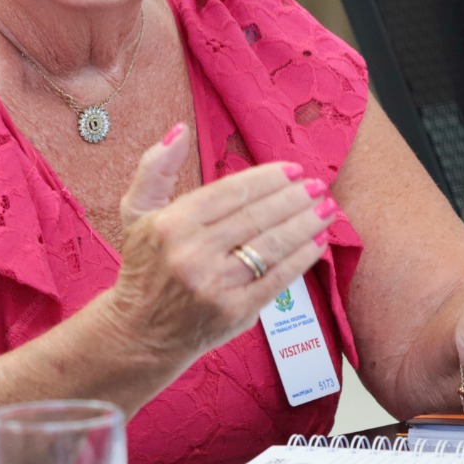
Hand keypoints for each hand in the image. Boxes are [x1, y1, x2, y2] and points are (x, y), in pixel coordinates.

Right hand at [104, 123, 333, 360]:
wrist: (141, 332)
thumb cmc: (144, 266)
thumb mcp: (136, 212)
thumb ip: (155, 168)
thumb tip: (180, 131)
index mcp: (172, 223)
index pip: (232, 191)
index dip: (268, 178)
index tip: (293, 170)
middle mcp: (193, 253)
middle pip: (257, 216)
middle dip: (294, 198)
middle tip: (317, 186)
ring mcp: (216, 285)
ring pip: (272, 245)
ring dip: (305, 224)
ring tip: (327, 209)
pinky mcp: (235, 312)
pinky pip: (277, 279)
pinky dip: (301, 259)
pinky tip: (317, 243)